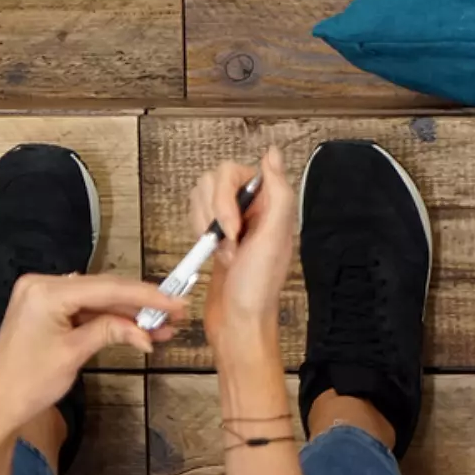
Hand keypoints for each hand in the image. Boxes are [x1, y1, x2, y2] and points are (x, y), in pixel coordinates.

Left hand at [0, 274, 181, 444]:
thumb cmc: (28, 383)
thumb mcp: (74, 354)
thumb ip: (110, 331)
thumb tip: (144, 330)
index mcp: (45, 291)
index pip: (106, 287)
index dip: (145, 295)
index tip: (174, 302)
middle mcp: (41, 285)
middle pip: (102, 290)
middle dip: (139, 305)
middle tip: (174, 314)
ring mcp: (41, 296)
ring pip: (96, 300)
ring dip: (127, 314)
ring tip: (160, 328)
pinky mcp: (43, 310)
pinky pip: (83, 309)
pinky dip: (107, 320)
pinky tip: (133, 329)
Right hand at [191, 149, 294, 353]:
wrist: (238, 321)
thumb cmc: (257, 288)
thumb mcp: (275, 237)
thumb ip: (278, 191)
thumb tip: (272, 153)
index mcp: (271, 203)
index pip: (234, 171)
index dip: (226, 198)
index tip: (235, 228)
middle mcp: (252, 208)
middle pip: (213, 181)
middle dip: (214, 214)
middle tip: (230, 242)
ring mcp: (232, 220)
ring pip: (201, 197)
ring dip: (206, 226)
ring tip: (225, 252)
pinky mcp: (216, 234)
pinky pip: (196, 215)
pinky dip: (198, 234)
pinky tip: (215, 254)